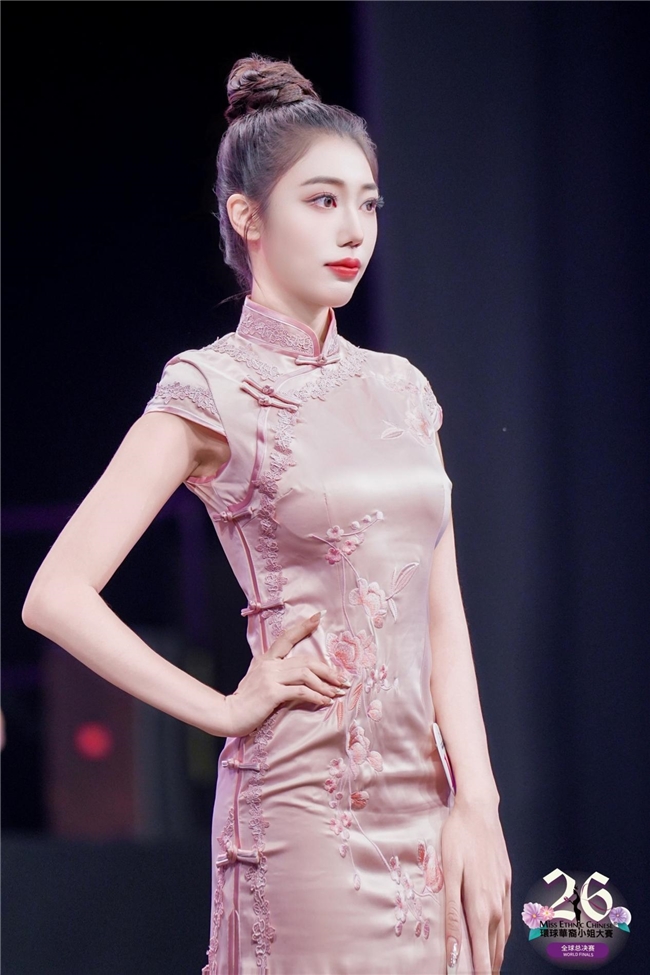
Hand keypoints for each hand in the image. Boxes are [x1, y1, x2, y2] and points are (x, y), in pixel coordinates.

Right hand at [223, 612, 350, 736]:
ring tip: (337, 692)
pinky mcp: (272, 693)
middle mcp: (269, 664)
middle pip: (305, 660)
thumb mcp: (258, 679)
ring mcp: (270, 677)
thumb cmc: (245, 700)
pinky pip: (300, 691)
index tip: (318, 617)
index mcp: (266, 659)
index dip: (303, 627)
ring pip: (306, 674)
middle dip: (327, 669)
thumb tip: (297, 673)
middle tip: (342, 678)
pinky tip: (324, 701)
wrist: (228, 715)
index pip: (287, 637)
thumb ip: (274, 672)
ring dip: (325, 684)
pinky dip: (316, 696)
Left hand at [441, 797, 510, 972]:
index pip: (482, 954)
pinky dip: (501, 934)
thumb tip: (454, 951)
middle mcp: (496, 904)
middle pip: (494, 948)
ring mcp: (504, 892)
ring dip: (496, 954)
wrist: (479, 810)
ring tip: (488, 967)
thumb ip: (452, 916)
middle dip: (487, 966)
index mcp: (480, 905)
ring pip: (503, 934)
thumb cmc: (458, 837)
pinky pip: (507, 916)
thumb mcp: (448, 875)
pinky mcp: (506, 881)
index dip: (479, 973)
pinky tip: (496, 936)